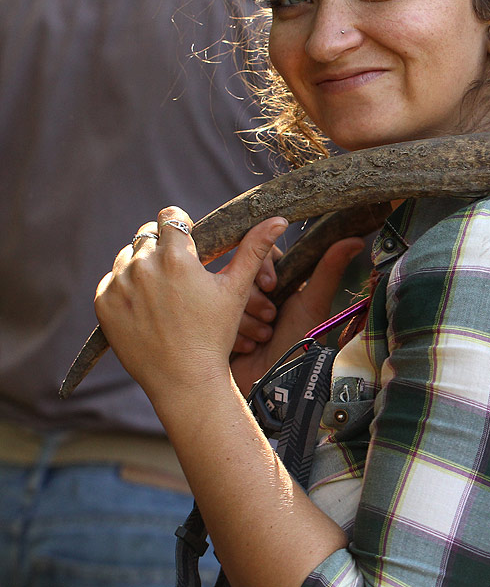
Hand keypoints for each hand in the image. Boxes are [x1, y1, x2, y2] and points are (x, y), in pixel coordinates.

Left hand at [95, 207, 290, 400]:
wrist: (184, 379)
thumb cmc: (215, 334)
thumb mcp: (237, 289)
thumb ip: (254, 248)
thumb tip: (279, 219)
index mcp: (176, 257)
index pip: (170, 217)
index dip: (182, 225)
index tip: (189, 240)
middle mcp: (143, 266)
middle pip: (148, 234)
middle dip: (163, 246)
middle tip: (179, 270)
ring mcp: (119, 286)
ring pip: (127, 256)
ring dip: (142, 264)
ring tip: (163, 289)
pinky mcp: (104, 305)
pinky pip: (112, 280)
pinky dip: (125, 287)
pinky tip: (146, 304)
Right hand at [229, 236, 364, 394]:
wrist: (275, 385)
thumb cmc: (300, 344)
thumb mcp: (313, 304)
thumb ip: (330, 269)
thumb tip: (357, 239)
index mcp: (278, 282)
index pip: (261, 253)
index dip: (262, 267)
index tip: (271, 285)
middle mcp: (255, 293)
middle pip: (240, 274)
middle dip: (256, 300)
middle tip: (271, 318)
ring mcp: (234, 310)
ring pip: (227, 296)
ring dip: (247, 320)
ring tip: (263, 338)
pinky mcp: (218, 328)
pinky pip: (216, 317)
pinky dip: (235, 334)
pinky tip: (248, 348)